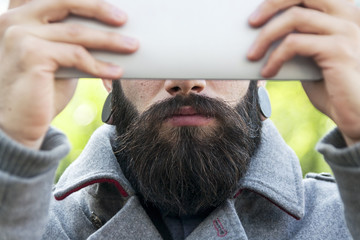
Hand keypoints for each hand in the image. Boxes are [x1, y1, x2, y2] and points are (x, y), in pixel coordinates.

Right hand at [0, 0, 138, 148]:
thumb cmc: (40, 89)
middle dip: (99, 8)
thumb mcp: (58, 57)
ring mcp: (19, 34)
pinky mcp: (30, 53)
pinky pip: (75, 55)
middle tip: (124, 18)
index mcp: (20, 13)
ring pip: (77, 32)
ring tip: (132, 46)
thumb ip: (71, 39)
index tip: (111, 1)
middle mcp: (15, 18)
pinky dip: (100, 65)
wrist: (18, 123)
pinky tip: (116, 72)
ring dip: (110, 40)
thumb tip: (108, 28)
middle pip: (66, 1)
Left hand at [247, 0, 359, 145]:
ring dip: (265, 37)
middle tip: (251, 22)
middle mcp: (348, 15)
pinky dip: (275, 57)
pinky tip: (267, 71)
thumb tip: (263, 32)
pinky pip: (295, 43)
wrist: (357, 114)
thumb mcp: (312, 57)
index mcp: (342, 13)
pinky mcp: (339, 50)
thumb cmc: (333, 86)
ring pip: (294, 17)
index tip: (258, 9)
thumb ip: (298, 39)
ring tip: (252, 55)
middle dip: (271, 4)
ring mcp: (346, 31)